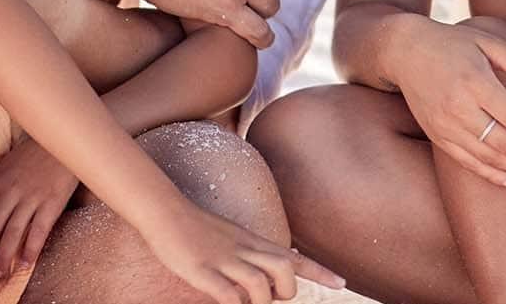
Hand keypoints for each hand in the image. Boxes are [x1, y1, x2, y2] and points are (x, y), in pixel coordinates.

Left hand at [0, 139, 77, 276]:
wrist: (61, 141)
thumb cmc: (32, 155)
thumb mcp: (6, 167)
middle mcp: (10, 192)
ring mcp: (31, 198)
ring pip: (12, 233)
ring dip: (4, 257)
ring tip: (0, 273)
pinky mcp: (51, 203)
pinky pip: (38, 231)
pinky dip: (30, 250)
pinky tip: (25, 263)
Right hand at [143, 200, 344, 303]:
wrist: (164, 210)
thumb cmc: (198, 227)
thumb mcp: (236, 234)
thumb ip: (260, 250)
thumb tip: (289, 259)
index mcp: (252, 242)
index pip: (294, 257)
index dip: (320, 272)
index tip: (342, 283)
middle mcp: (243, 250)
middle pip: (283, 268)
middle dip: (286, 292)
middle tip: (273, 299)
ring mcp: (222, 260)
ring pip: (260, 284)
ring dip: (261, 303)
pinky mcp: (200, 270)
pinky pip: (227, 294)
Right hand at [390, 18, 505, 189]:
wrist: (403, 51)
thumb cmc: (449, 43)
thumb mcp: (485, 41)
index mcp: (475, 82)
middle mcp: (459, 109)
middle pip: (505, 142)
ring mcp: (446, 126)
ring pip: (489, 158)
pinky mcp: (438, 137)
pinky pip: (469, 163)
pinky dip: (493, 176)